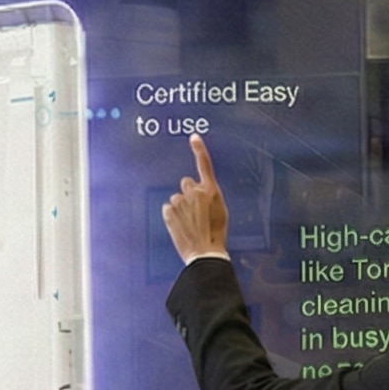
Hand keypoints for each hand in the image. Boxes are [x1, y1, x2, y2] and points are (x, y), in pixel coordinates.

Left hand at [162, 133, 229, 263]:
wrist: (205, 252)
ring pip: (176, 198)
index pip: (204, 164)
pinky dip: (172, 216)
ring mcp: (180, 201)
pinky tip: (181, 226)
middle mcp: (194, 192)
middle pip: (186, 183)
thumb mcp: (220, 210)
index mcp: (210, 190)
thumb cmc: (216, 233)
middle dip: (188, 194)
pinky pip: (168, 208)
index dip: (199, 149)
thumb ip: (209, 195)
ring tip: (189, 223)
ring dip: (181, 207)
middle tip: (196, 212)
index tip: (193, 137)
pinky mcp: (168, 211)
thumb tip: (198, 189)